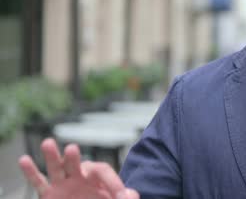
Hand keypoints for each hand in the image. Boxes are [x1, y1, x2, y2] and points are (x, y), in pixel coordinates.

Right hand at [18, 138, 138, 198]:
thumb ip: (126, 197)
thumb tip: (129, 194)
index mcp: (98, 177)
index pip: (103, 172)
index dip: (112, 181)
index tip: (120, 194)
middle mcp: (80, 177)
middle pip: (76, 163)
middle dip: (73, 158)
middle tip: (72, 149)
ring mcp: (63, 184)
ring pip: (57, 168)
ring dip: (52, 157)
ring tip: (47, 143)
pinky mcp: (49, 194)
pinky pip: (38, 182)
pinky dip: (31, 171)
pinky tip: (24, 159)